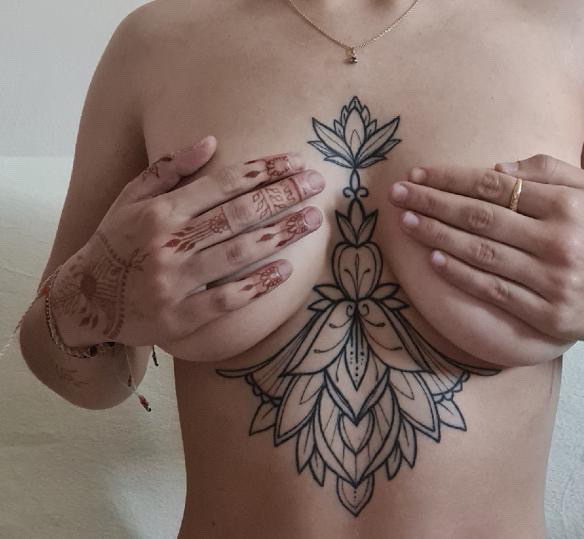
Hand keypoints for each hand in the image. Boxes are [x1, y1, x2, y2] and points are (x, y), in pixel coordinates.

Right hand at [51, 135, 324, 357]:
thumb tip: (211, 141)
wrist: (84, 302)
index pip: (221, 184)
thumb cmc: (115, 243)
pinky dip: (256, 284)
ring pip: (237, 253)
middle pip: (237, 214)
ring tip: (313, 219)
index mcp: (158, 211)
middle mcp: (167, 243)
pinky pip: (225, 299)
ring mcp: (173, 282)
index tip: (294, 161)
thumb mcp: (129, 198)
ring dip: (280, 234)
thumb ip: (169, 169)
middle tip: (317, 184)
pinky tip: (286, 270)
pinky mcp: (179, 317)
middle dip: (282, 196)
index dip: (262, 171)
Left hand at [389, 154, 583, 341]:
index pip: (495, 186)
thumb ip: (549, 171)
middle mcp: (558, 241)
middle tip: (398, 194)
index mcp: (568, 205)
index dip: (452, 178)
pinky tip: (433, 258)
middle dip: (433, 203)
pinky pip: (493, 291)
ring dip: (438, 235)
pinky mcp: (546, 314)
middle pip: (480, 217)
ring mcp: (551, 280)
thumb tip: (496, 166)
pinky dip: (461, 275)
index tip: (420, 174)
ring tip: (407, 222)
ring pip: (481, 253)